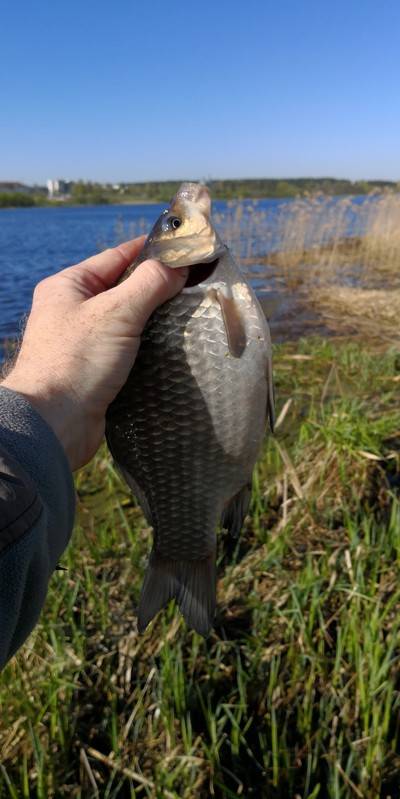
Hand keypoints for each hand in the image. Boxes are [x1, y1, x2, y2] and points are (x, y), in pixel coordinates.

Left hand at [2, 237, 187, 470]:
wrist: (54, 424)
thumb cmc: (76, 362)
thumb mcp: (116, 313)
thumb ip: (149, 284)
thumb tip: (178, 265)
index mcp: (68, 287)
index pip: (116, 257)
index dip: (150, 251)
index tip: (183, 248)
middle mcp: (73, 311)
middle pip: (124, 289)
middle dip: (157, 287)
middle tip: (195, 283)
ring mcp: (84, 342)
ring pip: (129, 321)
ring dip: (156, 319)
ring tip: (190, 313)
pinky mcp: (96, 370)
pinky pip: (128, 349)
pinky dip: (149, 347)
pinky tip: (173, 346)